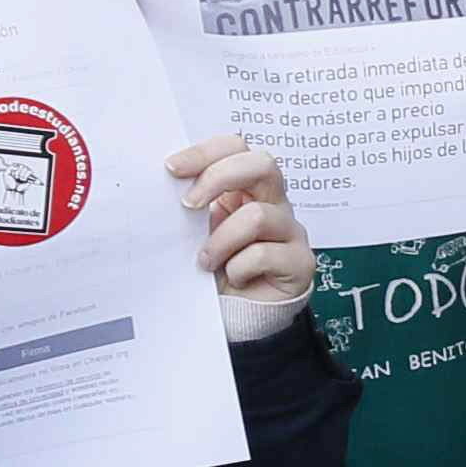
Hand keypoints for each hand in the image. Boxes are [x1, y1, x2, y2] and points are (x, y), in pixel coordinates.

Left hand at [165, 135, 311, 302]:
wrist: (236, 318)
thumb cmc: (216, 271)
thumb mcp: (196, 230)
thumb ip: (192, 204)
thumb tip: (165, 182)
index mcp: (247, 188)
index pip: (236, 148)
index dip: (206, 153)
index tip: (172, 168)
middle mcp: (273, 203)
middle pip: (262, 164)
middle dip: (219, 178)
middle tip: (188, 205)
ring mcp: (290, 231)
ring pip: (258, 215)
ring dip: (221, 240)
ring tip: (206, 261)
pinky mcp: (300, 262)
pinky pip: (265, 254)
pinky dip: (238, 268)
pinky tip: (233, 279)